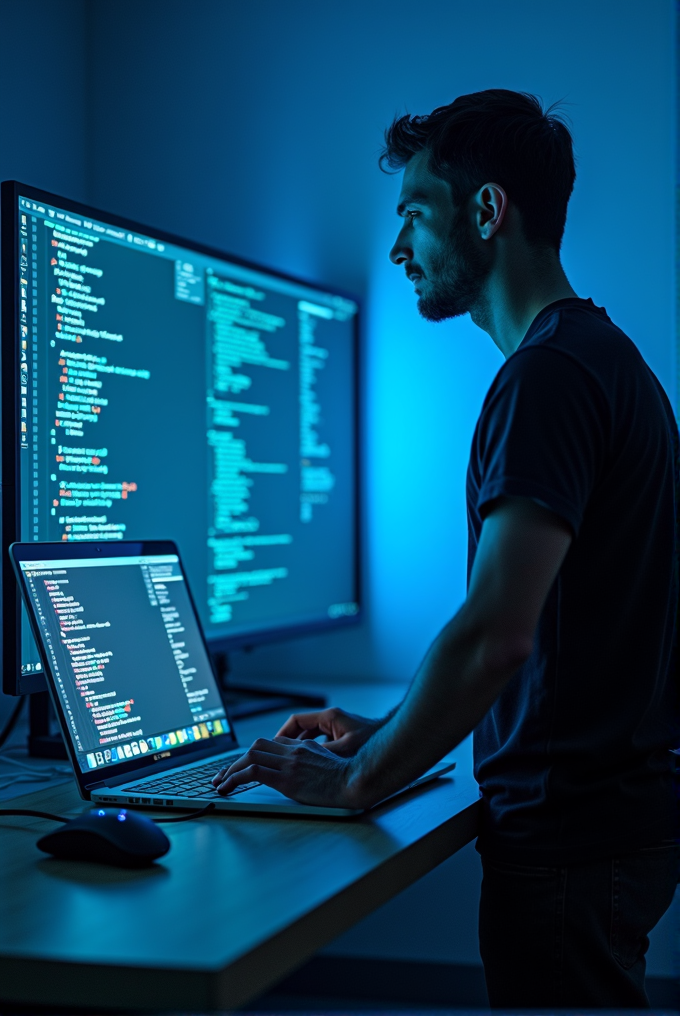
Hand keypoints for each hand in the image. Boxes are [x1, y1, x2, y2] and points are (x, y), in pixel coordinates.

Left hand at [211, 736, 357, 807]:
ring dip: (231, 770)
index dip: (253, 755)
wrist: (356, 782)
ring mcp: (289, 763)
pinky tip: (228, 787)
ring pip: (251, 757)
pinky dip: (236, 778)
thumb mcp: (329, 763)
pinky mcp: (287, 779)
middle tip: (224, 775)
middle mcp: (294, 751)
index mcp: (304, 746)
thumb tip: (302, 771)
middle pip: (257, 747)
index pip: (271, 744)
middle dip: (237, 760)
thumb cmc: (348, 777)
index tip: (242, 767)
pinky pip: (254, 773)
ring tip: (221, 783)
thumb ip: (312, 761)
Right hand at [276, 707, 379, 756]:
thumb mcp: (345, 749)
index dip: (283, 733)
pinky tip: (314, 765)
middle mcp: (332, 720)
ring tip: (293, 762)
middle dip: (289, 742)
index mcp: (329, 717)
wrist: (394, 742)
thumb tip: (304, 760)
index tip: (274, 746)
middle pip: (302, 728)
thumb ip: (323, 752)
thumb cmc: (374, 741)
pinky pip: (323, 742)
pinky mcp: (344, 737)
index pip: (297, 721)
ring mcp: (338, 728)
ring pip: (312, 736)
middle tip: (279, 756)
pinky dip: (315, 751)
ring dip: (302, 747)